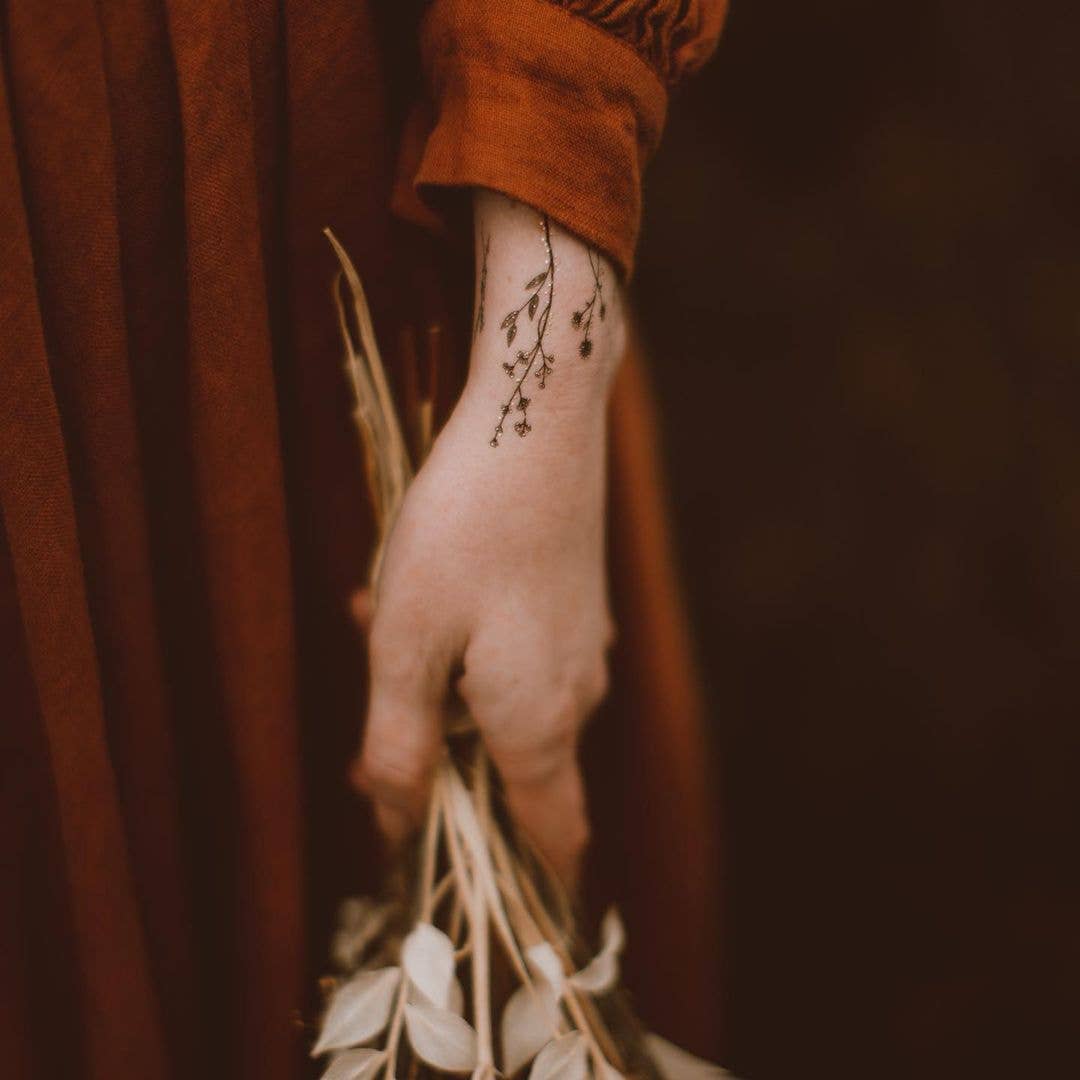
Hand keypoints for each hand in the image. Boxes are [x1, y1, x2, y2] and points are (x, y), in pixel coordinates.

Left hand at [354, 191, 623, 885]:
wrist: (538, 419)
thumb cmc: (466, 530)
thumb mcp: (407, 643)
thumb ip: (400, 745)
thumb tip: (398, 822)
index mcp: (538, 725)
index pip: (549, 841)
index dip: (512, 876)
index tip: (459, 878)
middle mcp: (575, 694)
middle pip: (512, 774)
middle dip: (438, 765)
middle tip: (373, 729)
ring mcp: (580, 646)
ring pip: (502, 705)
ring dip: (439, 691)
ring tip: (379, 624)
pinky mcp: (571, 605)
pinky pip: (513, 656)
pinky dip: (463, 649)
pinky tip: (420, 592)